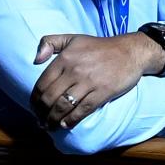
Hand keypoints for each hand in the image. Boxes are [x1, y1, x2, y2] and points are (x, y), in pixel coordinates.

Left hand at [31, 32, 159, 129]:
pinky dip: (71, 120)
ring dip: (53, 120)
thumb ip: (50, 43)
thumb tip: (35, 60)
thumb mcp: (73, 38)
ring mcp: (89, 82)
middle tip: (40, 120)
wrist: (130, 51)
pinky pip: (82, 111)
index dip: (34, 100)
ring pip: (63, 107)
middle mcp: (74, 70)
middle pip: (50, 98)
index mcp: (65, 58)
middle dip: (41, 113)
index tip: (34, 107)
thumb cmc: (99, 47)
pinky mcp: (102, 93)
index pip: (42, 84)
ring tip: (49, 126)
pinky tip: (65, 125)